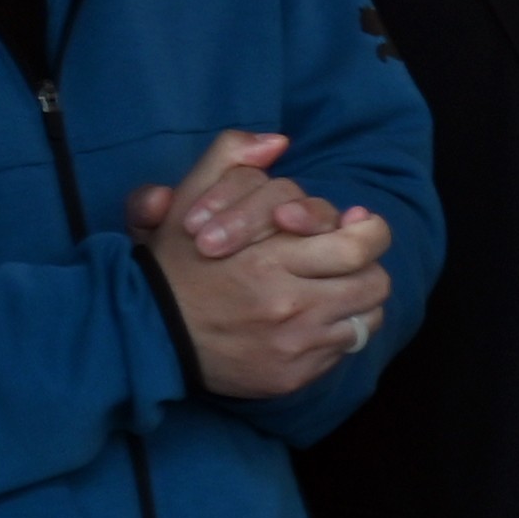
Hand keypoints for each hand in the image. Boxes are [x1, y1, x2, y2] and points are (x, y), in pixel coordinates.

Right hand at [129, 130, 391, 399]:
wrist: (143, 335)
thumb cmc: (174, 266)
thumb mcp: (190, 201)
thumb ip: (229, 159)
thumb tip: (278, 140)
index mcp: (269, 260)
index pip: (359, 245)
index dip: (368, 232)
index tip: (355, 226)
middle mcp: (287, 305)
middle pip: (375, 282)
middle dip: (368, 266)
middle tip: (351, 260)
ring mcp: (292, 345)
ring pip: (367, 318)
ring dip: (357, 301)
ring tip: (333, 289)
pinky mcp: (291, 377)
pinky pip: (342, 351)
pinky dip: (336, 334)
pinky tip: (310, 322)